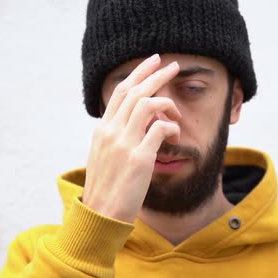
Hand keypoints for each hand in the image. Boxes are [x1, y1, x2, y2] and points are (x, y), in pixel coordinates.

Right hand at [82, 54, 180, 222]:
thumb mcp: (104, 157)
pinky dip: (171, 126)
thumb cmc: (106, 189)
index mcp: (102, 130)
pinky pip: (160, 128)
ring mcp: (124, 143)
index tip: (152, 63)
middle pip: (134, 91)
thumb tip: (133, 126)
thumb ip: (115, 138)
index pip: (120, 92)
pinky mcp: (139, 158)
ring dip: (166, 101)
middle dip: (155, 74)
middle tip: (172, 64)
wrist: (101, 215)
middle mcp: (110, 132)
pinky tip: (175, 133)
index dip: (137, 74)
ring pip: (146, 104)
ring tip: (176, 110)